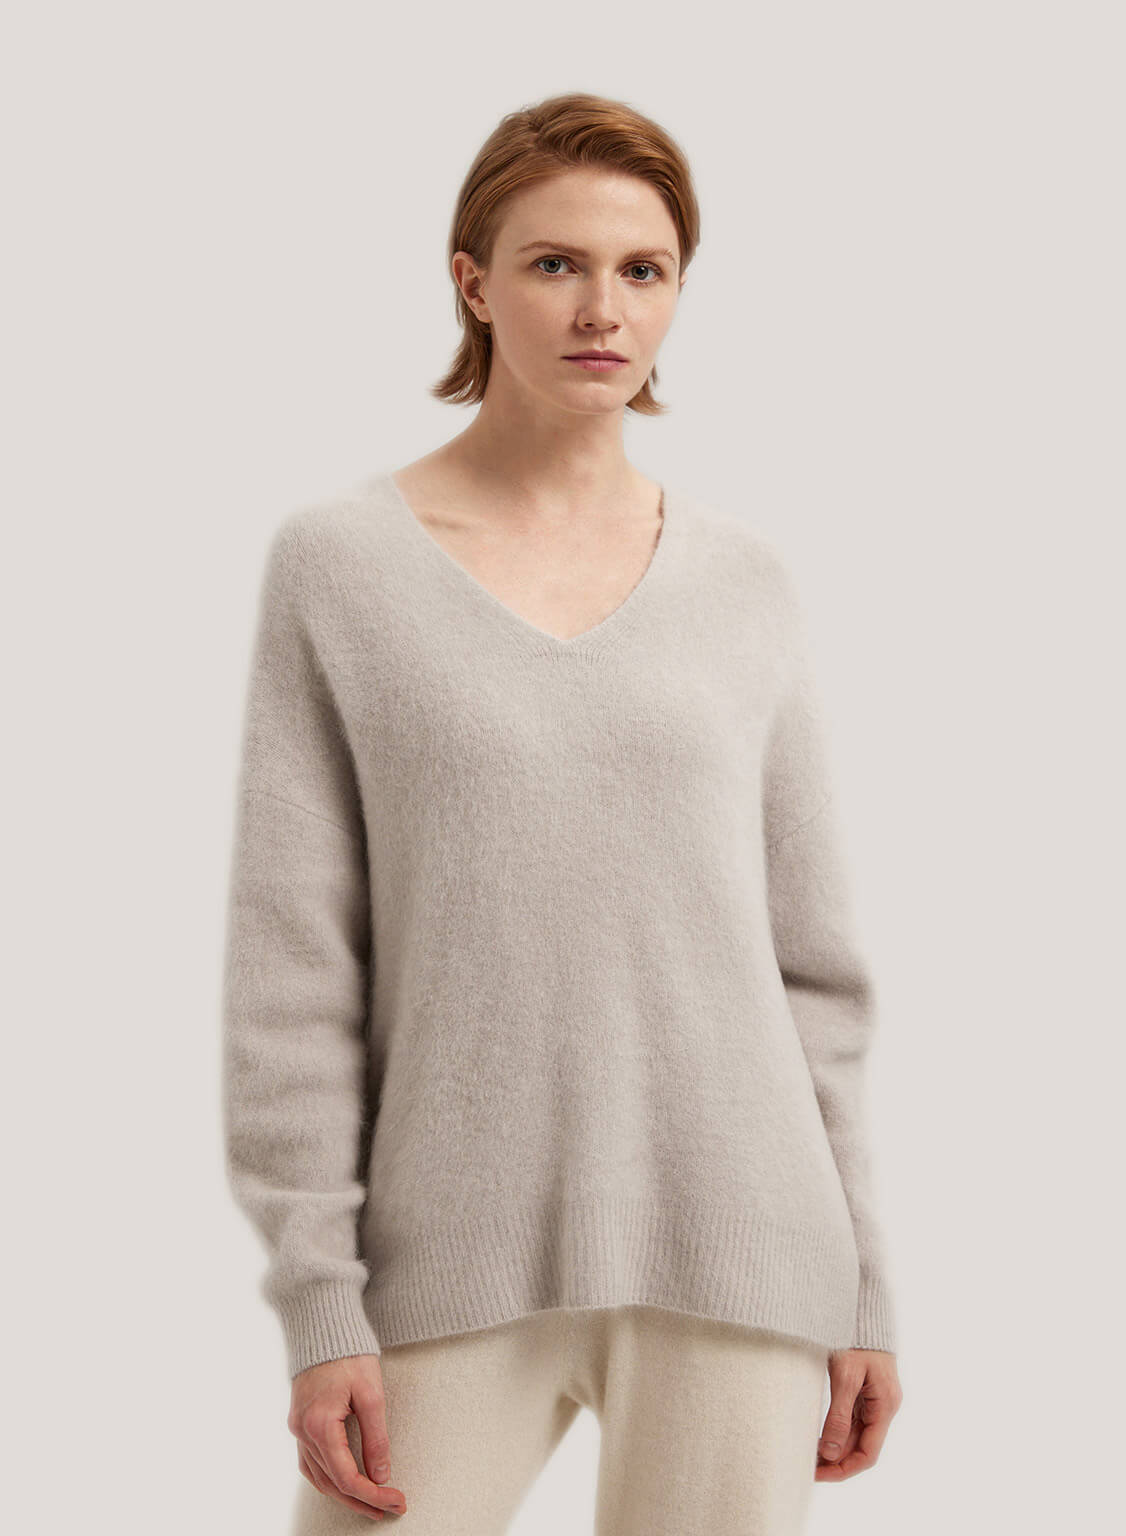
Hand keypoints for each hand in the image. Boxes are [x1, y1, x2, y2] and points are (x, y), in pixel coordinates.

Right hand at [288, 1354, 407, 1520]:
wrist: (324, 1326)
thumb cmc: (350, 1354)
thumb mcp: (371, 1395)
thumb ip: (376, 1438)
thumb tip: (381, 1475)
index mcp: (319, 1425)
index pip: (346, 1477)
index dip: (373, 1494)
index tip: (396, 1500)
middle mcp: (302, 1431)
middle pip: (331, 1483)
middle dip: (362, 1501)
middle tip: (390, 1509)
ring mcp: (297, 1428)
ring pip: (318, 1477)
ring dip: (344, 1494)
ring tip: (372, 1504)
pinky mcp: (299, 1422)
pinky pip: (310, 1462)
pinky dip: (328, 1478)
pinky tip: (344, 1483)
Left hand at [815, 1348, 901, 1480]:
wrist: (861, 1308)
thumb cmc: (855, 1337)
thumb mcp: (845, 1376)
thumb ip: (839, 1416)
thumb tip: (830, 1452)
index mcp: (885, 1406)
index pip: (868, 1453)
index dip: (844, 1469)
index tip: (818, 1475)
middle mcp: (884, 1406)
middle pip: (862, 1446)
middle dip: (836, 1461)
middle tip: (807, 1467)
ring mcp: (875, 1398)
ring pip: (856, 1434)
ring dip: (835, 1448)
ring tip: (809, 1455)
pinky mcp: (865, 1389)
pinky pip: (852, 1419)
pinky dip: (837, 1431)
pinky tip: (818, 1435)